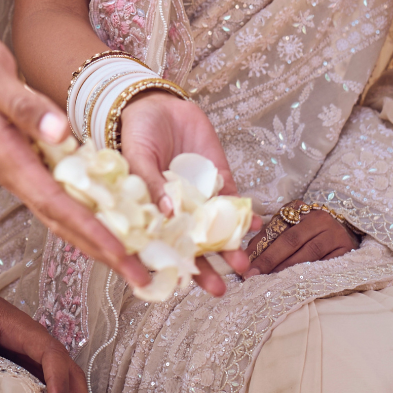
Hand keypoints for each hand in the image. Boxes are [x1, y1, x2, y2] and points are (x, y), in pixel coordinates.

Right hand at [0, 24, 151, 288]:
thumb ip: (22, 104)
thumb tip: (61, 134)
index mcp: (5, 153)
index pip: (54, 203)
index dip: (90, 230)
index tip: (122, 254)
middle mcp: (13, 170)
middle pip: (61, 221)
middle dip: (102, 250)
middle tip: (143, 277)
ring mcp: (18, 168)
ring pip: (61, 214)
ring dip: (97, 240)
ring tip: (133, 261)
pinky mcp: (24, 160)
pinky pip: (59, 196)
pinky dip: (86, 214)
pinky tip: (110, 220)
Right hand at [120, 91, 258, 295]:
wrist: (158, 102)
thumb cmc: (137, 132)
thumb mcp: (136, 156)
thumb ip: (149, 183)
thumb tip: (165, 213)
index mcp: (150, 211)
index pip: (161, 246)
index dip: (171, 266)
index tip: (181, 285)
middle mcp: (177, 210)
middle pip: (192, 245)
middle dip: (207, 268)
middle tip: (220, 290)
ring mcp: (199, 196)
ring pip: (216, 229)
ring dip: (230, 247)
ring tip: (243, 264)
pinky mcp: (219, 179)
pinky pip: (233, 202)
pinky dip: (245, 215)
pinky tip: (256, 224)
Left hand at [247, 208, 358, 275]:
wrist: (348, 233)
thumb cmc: (312, 232)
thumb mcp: (292, 227)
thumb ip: (272, 236)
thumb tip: (247, 255)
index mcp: (300, 208)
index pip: (275, 228)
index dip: (258, 245)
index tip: (243, 261)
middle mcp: (319, 217)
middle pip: (290, 240)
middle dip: (269, 260)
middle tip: (252, 275)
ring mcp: (334, 233)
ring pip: (307, 254)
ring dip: (286, 269)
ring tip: (269, 282)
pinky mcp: (345, 250)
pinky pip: (324, 265)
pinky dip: (307, 275)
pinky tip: (294, 284)